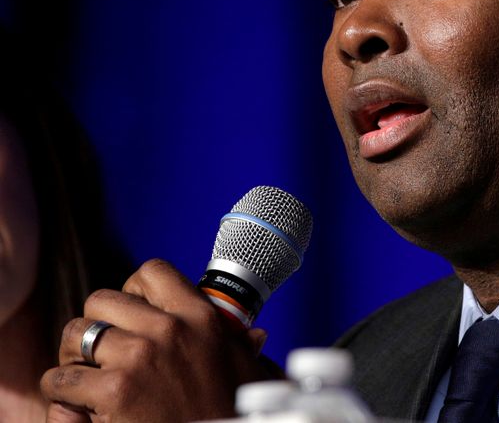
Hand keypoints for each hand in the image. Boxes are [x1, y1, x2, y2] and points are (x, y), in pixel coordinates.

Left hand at [41, 259, 273, 422]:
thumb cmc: (230, 410)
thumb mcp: (246, 369)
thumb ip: (243, 345)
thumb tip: (255, 334)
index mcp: (201, 316)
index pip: (152, 271)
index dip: (133, 289)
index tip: (132, 312)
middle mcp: (169, 328)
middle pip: (103, 299)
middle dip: (95, 323)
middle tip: (100, 349)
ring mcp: (139, 357)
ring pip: (76, 332)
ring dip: (73, 355)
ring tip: (84, 374)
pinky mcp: (114, 391)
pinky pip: (62, 377)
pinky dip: (61, 389)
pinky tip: (76, 402)